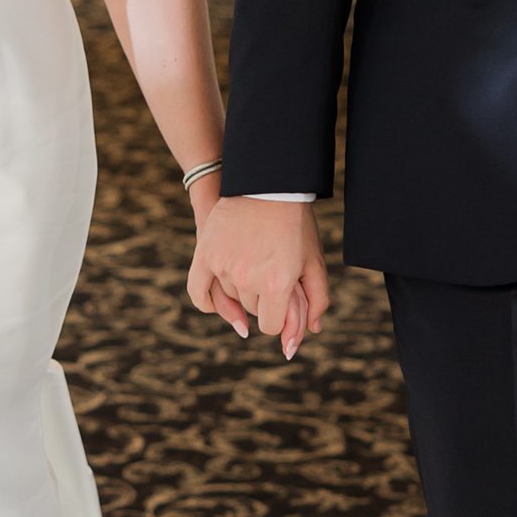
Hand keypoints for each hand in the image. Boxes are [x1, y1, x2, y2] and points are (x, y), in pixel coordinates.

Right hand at [189, 195, 329, 354]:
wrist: (269, 185)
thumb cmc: (296, 225)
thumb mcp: (314, 262)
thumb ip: (317, 300)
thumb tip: (313, 331)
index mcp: (277, 284)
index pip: (271, 325)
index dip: (279, 318)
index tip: (283, 304)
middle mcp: (248, 279)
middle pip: (252, 310)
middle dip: (264, 299)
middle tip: (271, 275)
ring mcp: (225, 267)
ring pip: (230, 298)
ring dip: (241, 291)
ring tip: (254, 268)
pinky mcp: (206, 254)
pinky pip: (199, 291)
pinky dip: (207, 302)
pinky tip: (216, 304)